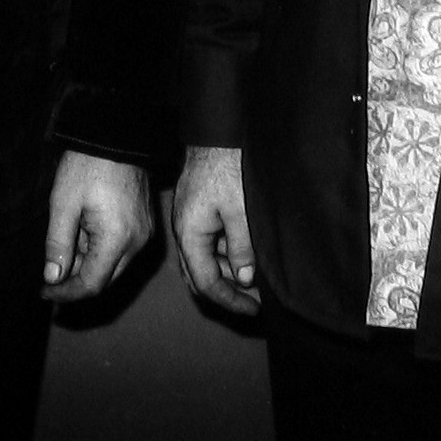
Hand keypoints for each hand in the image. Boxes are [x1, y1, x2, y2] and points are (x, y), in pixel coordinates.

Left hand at [41, 150, 151, 301]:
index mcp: (118, 239)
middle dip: (76, 281)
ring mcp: (145, 234)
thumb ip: (57, 243)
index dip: (66, 293)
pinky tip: (82, 234)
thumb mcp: (63, 202)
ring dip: (87, 264)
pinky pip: (122, 250)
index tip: (44, 291)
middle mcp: (138, 243)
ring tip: (65, 244)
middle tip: (49, 275)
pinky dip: (100, 250)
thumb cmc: (88, 165)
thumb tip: (53, 277)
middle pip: (105, 280)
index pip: (92, 284)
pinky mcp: (145, 224)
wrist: (117, 134)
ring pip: (113, 266)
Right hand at [172, 144, 258, 315]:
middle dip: (226, 292)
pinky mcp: (198, 210)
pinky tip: (247, 255)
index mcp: (190, 234)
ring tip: (256, 281)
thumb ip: (242, 248)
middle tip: (253, 303)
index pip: (205, 282)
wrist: (216, 131)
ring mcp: (189, 220)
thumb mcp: (240, 211)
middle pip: (199, 275)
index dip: (230, 300)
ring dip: (227, 273)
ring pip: (205, 260)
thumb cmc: (227, 167)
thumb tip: (244, 278)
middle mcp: (184, 231)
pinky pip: (208, 243)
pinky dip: (226, 254)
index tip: (254, 309)